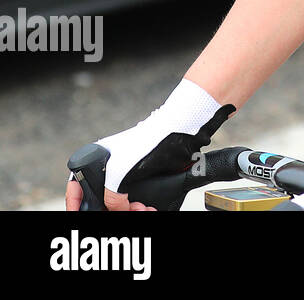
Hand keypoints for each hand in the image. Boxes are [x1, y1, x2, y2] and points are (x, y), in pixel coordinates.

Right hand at [65, 80, 233, 210]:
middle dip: (109, 210)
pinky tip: (146, 209)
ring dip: (128, 211)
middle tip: (122, 213)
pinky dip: (139, 208)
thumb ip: (110, 196)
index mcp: (95, 159)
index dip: (76, 204)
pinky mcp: (142, 179)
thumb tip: (115, 210)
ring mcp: (126, 174)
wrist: (179, 134)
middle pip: (101, 198)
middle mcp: (109, 167)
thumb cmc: (147, 141)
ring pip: (120, 202)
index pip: (77, 186)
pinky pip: (135, 200)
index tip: (79, 216)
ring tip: (141, 210)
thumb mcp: (118, 172)